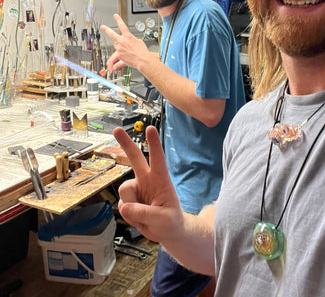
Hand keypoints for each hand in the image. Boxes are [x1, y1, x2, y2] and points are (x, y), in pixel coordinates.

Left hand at [100, 14, 149, 72]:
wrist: (143, 60)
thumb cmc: (142, 52)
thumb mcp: (139, 41)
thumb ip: (132, 39)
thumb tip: (130, 40)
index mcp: (128, 36)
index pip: (122, 25)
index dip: (118, 19)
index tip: (115, 16)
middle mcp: (123, 41)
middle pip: (112, 34)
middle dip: (106, 29)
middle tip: (102, 27)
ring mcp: (120, 48)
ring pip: (116, 45)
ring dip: (119, 46)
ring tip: (126, 50)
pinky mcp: (119, 55)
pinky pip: (117, 52)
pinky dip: (121, 53)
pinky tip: (127, 55)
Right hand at [113, 126, 182, 242]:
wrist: (167, 232)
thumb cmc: (171, 222)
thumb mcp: (164, 220)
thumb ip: (145, 214)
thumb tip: (125, 207)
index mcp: (160, 179)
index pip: (158, 159)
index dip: (154, 144)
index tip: (150, 128)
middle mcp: (146, 179)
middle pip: (135, 157)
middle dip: (125, 143)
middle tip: (117, 129)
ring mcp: (136, 189)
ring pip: (124, 191)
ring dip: (131, 206)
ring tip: (146, 216)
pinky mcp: (127, 200)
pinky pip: (121, 206)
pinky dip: (129, 216)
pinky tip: (139, 218)